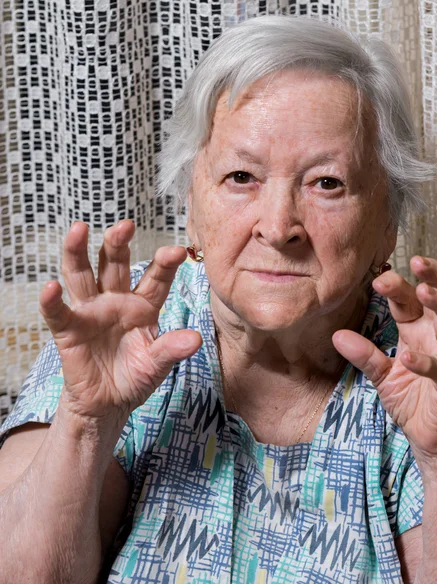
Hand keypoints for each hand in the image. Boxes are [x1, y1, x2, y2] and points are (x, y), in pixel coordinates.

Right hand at [39, 221, 201, 422]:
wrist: (108, 403)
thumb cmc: (136, 376)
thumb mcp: (157, 365)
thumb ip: (171, 350)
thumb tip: (195, 339)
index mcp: (144, 305)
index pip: (156, 278)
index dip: (165, 264)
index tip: (177, 251)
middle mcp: (117, 300)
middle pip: (115, 265)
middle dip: (119, 244)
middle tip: (125, 225)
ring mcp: (91, 311)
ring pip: (83, 275)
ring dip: (79, 252)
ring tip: (78, 229)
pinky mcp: (69, 329)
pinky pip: (58, 312)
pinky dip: (52, 301)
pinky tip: (50, 287)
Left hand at [333, 256, 436, 464]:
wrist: (428, 437)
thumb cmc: (410, 399)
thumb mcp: (380, 374)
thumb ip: (363, 355)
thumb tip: (337, 335)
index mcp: (418, 331)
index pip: (410, 301)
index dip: (398, 286)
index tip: (378, 276)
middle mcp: (436, 338)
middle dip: (433, 277)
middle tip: (417, 261)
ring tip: (423, 292)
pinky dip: (427, 362)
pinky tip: (410, 356)